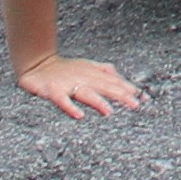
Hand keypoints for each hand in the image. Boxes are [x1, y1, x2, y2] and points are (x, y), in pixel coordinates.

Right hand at [16, 52, 144, 118]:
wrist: (37, 63)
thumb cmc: (64, 68)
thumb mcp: (87, 67)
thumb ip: (104, 71)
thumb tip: (121, 76)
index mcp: (92, 72)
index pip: (113, 81)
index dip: (128, 88)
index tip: (143, 97)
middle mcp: (83, 77)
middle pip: (105, 86)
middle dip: (120, 95)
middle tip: (135, 105)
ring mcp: (68, 84)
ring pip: (86, 93)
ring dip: (98, 102)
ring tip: (109, 112)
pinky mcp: (53, 91)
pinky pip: (62, 100)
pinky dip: (70, 107)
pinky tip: (79, 116)